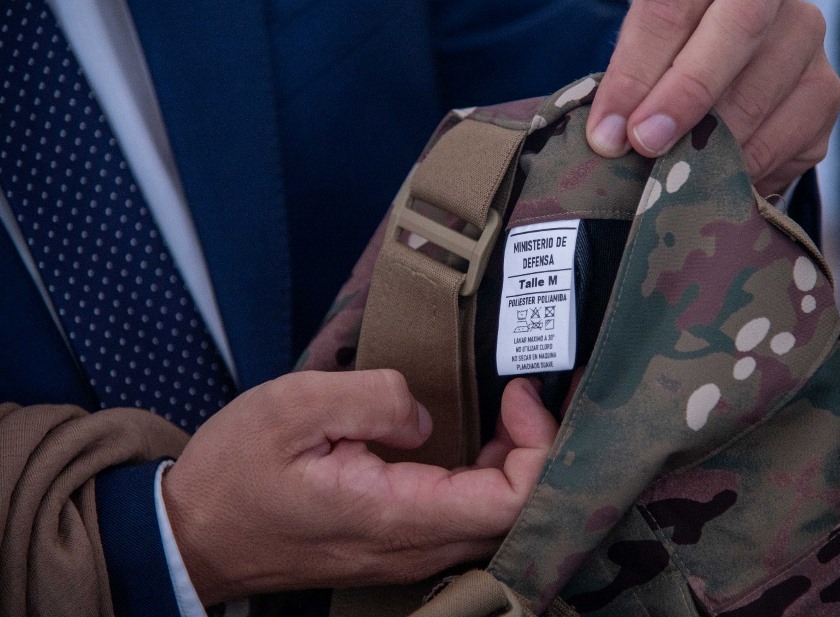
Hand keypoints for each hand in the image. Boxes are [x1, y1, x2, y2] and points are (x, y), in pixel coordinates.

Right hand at [162, 370, 556, 604]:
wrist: (193, 534)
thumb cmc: (236, 472)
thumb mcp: (294, 407)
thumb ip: (374, 399)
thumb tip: (427, 415)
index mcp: (397, 515)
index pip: (512, 501)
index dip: (538, 445)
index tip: (516, 393)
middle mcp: (414, 547)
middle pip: (518, 514)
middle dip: (539, 450)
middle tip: (528, 393)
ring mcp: (407, 553)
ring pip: (495, 520)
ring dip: (516, 464)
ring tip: (510, 409)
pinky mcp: (397, 546)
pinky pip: (465, 519)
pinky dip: (490, 478)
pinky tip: (481, 439)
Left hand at [586, 0, 839, 193]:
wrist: (714, 78)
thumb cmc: (660, 63)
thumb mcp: (633, 58)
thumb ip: (624, 89)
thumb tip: (611, 141)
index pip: (669, 4)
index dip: (635, 73)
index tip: (607, 133)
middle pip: (738, 25)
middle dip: (686, 94)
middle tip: (646, 144)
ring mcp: (805, 31)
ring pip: (764, 88)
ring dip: (714, 142)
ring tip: (675, 175)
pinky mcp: (826, 88)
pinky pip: (791, 135)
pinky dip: (749, 167)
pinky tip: (717, 180)